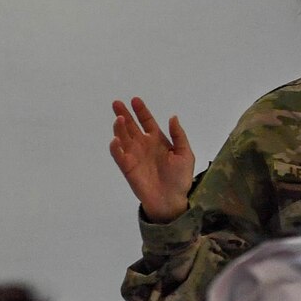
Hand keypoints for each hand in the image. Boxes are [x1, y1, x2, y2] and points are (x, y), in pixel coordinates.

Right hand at [110, 98, 195, 221]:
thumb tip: (172, 117)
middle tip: (116, 103)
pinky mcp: (128, 168)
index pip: (147, 122)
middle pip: (131, 126)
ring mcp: (134, 156)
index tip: (135, 100)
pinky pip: (119, 155)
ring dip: (119, 128)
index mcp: (157, 140)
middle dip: (124, 114)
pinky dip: (115, 148)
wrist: (171, 200)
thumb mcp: (185, 154)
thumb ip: (179, 135)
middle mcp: (143, 145)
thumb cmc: (180, 178)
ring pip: (123, 138)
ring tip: (119, 119)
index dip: (141, 111)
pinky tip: (115, 140)